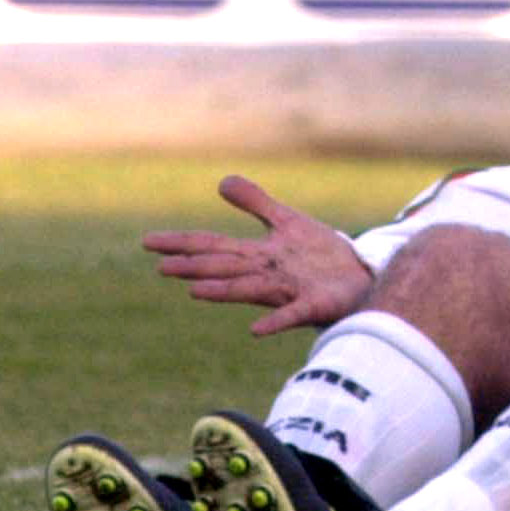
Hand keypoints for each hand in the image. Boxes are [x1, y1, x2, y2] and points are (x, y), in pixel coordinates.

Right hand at [141, 175, 373, 336]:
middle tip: (162, 267)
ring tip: (195, 291)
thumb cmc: (320, 255)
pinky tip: (256, 330)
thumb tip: (221, 181)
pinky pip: (292, 315)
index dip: (182, 243)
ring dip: (223, 291)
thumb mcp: (287, 221)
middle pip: (225, 268)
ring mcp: (288, 291)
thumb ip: (256, 203)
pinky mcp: (313, 305)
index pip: (213, 246)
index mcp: (258, 254)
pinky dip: (275, 322)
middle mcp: (267, 274)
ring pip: (250, 289)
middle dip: (195, 267)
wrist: (361, 277)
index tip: (148, 242)